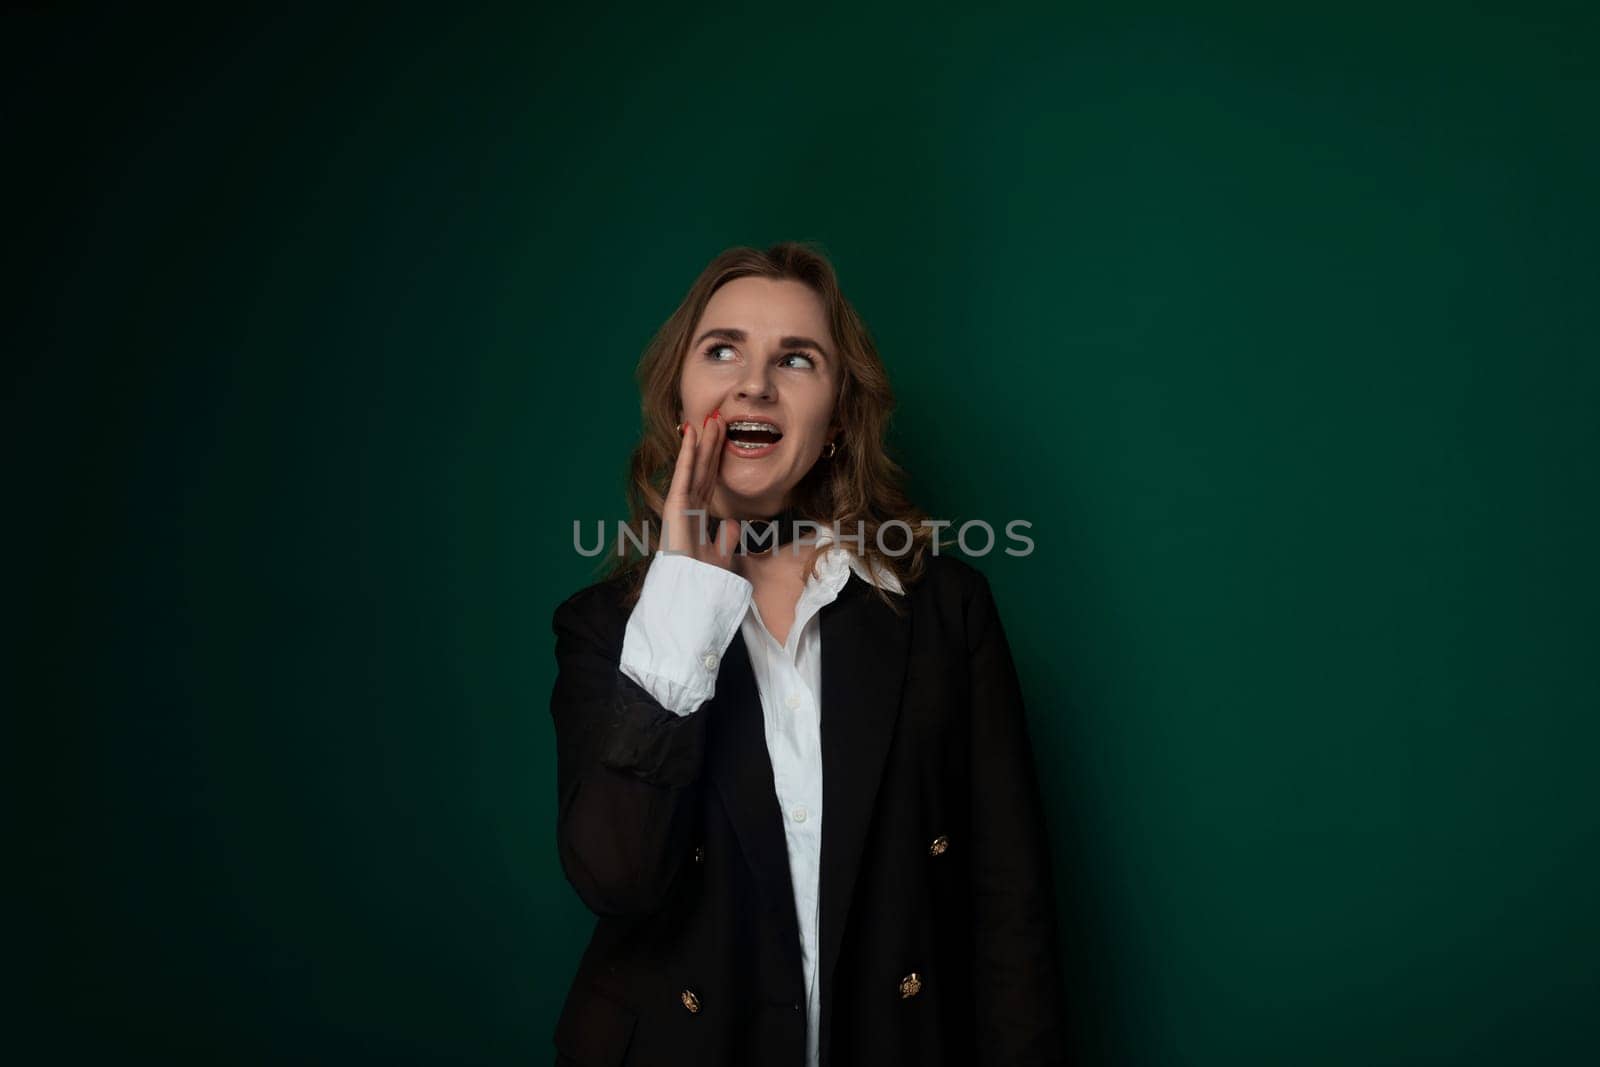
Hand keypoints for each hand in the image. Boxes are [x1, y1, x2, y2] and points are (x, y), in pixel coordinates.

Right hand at [661, 410, 742, 570]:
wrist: (692, 593)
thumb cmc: (704, 580)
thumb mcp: (722, 555)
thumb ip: (727, 538)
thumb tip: (733, 524)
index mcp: (698, 516)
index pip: (710, 480)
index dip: (716, 459)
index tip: (723, 438)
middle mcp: (689, 507)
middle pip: (703, 468)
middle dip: (710, 444)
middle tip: (717, 419)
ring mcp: (680, 505)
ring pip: (694, 466)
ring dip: (701, 442)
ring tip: (708, 419)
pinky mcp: (675, 506)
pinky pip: (683, 474)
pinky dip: (686, 453)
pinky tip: (691, 434)